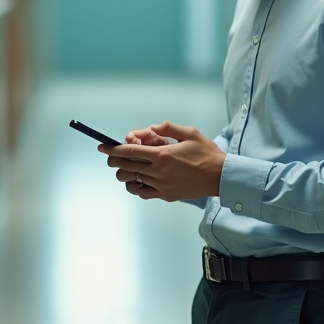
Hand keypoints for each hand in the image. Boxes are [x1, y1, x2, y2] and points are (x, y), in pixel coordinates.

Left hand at [99, 122, 225, 201]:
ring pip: (131, 180)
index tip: (103, 147)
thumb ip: (168, 128)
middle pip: (125, 166)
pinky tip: (138, 180)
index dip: (112, 149)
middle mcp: (159, 171)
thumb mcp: (189, 133)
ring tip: (126, 168)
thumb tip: (152, 128)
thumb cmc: (206, 153)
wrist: (220, 176)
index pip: (129, 151)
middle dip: (114, 161)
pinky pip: (142, 193)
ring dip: (124, 173)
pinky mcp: (166, 195)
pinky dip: (135, 187)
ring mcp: (161, 185)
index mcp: (163, 154)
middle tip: (112, 157)